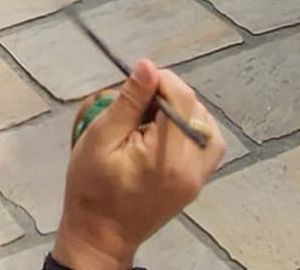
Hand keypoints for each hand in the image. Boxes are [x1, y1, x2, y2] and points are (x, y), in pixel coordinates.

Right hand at [50, 62, 221, 269]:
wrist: (100, 234)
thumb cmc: (91, 189)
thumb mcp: (99, 138)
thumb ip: (128, 101)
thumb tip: (147, 66)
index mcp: (167, 156)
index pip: (181, 97)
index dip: (160, 79)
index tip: (136, 83)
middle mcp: (192, 166)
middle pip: (195, 108)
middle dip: (168, 96)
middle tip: (136, 108)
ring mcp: (198, 177)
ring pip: (206, 123)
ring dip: (181, 111)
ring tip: (150, 120)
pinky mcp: (197, 182)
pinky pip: (208, 144)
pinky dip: (192, 130)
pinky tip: (166, 133)